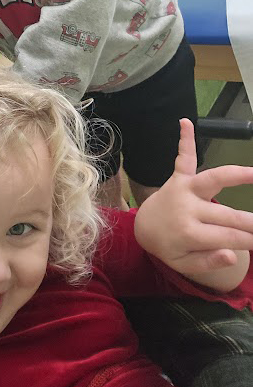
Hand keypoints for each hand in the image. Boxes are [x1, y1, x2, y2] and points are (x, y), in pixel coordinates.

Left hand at [134, 118, 252, 290]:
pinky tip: (186, 122)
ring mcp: (182, 190)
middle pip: (226, 216)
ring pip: (211, 180)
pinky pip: (183, 158)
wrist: (144, 227)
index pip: (228, 238)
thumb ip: (208, 262)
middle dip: (251, 222)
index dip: (248, 241)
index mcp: (188, 233)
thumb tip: (232, 256)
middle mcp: (186, 208)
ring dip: (234, 174)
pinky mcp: (178, 177)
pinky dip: (185, 140)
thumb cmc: (170, 246)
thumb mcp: (184, 264)